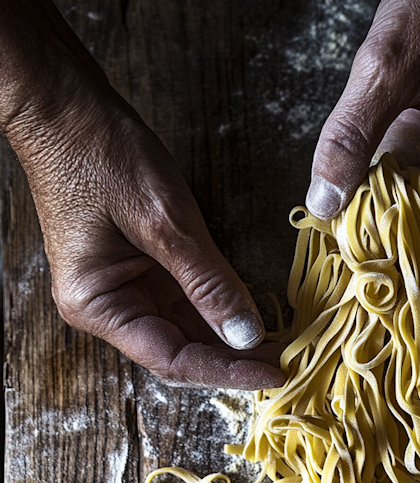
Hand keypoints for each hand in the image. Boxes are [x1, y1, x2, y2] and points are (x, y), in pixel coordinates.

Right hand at [0, 0, 283, 390]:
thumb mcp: (164, 222)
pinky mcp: (141, 270)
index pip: (171, 359)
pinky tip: (254, 318)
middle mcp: (108, 308)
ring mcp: (124, 290)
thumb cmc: (103, 157)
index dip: (226, 372)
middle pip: (179, 351)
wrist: (68, 108)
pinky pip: (184, 303)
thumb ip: (208, 282)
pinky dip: (219, 311)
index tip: (274, 374)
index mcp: (98, 305)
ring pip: (185, 331)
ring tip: (280, 346)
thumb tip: (248, 335)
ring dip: (230, 339)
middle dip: (233, 360)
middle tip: (287, 363)